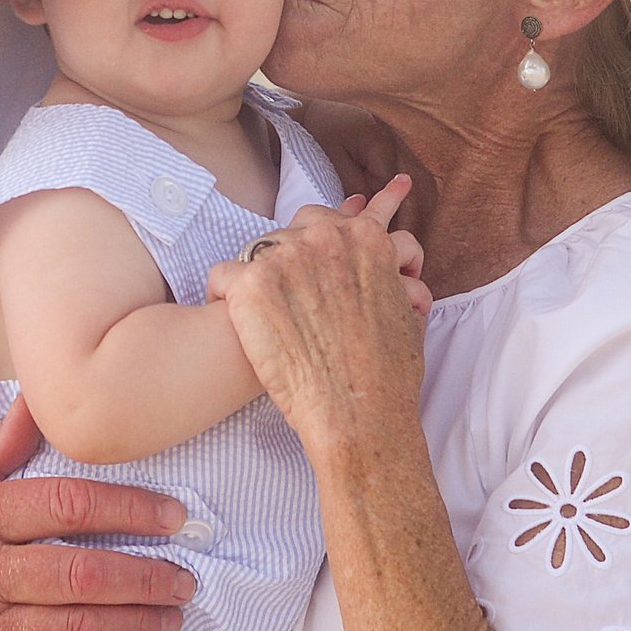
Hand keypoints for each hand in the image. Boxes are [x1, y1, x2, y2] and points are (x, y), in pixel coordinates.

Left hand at [206, 178, 428, 441]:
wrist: (357, 414)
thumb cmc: (387, 374)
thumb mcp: (407, 310)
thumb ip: (393, 278)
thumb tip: (395, 274)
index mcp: (366, 239)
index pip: (344, 216)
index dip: (340, 226)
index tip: (345, 221)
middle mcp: (324, 238)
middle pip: (299, 226)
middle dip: (300, 252)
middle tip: (301, 285)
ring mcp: (285, 257)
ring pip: (260, 247)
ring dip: (264, 274)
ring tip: (266, 307)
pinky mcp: (250, 284)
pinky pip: (223, 276)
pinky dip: (224, 296)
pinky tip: (231, 315)